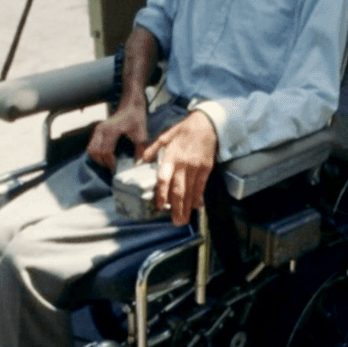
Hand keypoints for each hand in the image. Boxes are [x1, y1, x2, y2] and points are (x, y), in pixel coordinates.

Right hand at [87, 99, 148, 169]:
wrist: (131, 105)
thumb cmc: (136, 118)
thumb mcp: (142, 133)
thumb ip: (141, 149)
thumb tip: (140, 164)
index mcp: (111, 130)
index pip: (106, 151)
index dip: (110, 163)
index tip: (117, 169)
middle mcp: (101, 129)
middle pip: (95, 152)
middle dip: (103, 162)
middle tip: (112, 167)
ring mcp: (98, 129)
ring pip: (91, 149)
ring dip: (98, 158)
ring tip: (109, 163)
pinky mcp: (97, 130)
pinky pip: (92, 145)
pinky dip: (96, 153)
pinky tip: (106, 156)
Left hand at [141, 111, 217, 226]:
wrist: (206, 124)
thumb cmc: (184, 130)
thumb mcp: (164, 136)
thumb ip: (151, 149)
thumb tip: (141, 160)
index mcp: (170, 157)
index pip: (164, 179)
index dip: (161, 194)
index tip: (160, 206)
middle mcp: (183, 164)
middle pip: (179, 190)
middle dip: (177, 208)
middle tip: (176, 222)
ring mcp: (196, 167)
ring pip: (191, 191)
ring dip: (187, 207)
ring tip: (184, 219)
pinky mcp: (206, 168)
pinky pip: (201, 186)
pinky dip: (199, 197)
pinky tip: (196, 206)